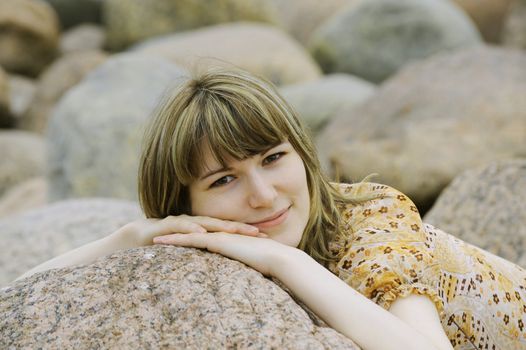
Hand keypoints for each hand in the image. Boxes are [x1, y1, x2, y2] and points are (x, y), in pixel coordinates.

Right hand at [122, 215, 265, 246]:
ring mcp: (182, 222)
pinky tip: (201, 232)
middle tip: (260, 232)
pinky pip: (180, 225)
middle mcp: (195, 223)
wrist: (135, 237)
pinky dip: (191, 228)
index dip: (245, 234)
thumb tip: (226, 268)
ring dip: (221, 226)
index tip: (266, 238)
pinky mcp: (166, 225)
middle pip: (222, 224)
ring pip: (204, 222)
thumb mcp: (189, 253)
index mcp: (203, 229)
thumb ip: (205, 255)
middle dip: (241, 228)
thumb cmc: (166, 247)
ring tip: (236, 229)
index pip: (228, 231)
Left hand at [152, 232, 296, 276]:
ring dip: (170, 236)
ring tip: (154, 239)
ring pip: (189, 233)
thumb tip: (244, 274)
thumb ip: (245, 266)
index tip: (177, 242)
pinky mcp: (216, 241)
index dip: (190, 239)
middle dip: (177, 235)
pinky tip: (162, 242)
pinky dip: (175, 239)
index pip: (205, 238)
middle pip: (194, 233)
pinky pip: (191, 238)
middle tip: (160, 237)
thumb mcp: (253, 265)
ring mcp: (218, 236)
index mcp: (229, 241)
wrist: (276, 257)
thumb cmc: (270, 264)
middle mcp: (221, 235)